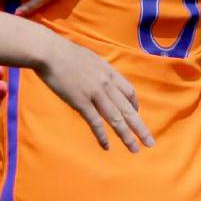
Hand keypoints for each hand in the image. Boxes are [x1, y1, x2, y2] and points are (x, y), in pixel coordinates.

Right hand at [34, 39, 152, 153]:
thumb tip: (98, 75)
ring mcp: (95, 93)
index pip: (129, 92)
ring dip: (126, 135)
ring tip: (134, 149)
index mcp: (109, 72)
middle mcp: (106, 84)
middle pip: (128, 109)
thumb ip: (98, 70)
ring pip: (115, 118)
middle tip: (150, 142)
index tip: (136, 114)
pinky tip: (106, 146)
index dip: (135, 105)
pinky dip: (101, 135)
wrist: (50, 52)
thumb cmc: (65, 53)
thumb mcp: (90, 58)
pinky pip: (95, 122)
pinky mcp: (81, 102)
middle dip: (140, 128)